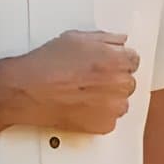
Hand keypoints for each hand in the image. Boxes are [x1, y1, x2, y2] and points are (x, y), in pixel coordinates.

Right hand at [18, 30, 139, 135]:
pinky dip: (99, 114)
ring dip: (108, 98)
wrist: (29, 91)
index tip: (107, 64)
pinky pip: (110, 119)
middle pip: (128, 81)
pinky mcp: (104, 125)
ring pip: (120, 101)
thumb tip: (119, 40)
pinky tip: (81, 106)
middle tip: (89, 80)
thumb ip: (105, 38)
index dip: (118, 61)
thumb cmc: (47, 65)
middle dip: (113, 80)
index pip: (134, 59)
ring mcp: (113, 106)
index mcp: (116, 59)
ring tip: (83, 94)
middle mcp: (119, 83)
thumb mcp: (76, 38)